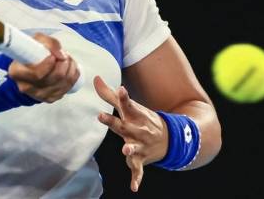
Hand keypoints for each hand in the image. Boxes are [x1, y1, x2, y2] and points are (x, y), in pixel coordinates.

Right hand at [8, 33, 79, 102]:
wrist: (31, 67)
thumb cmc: (32, 53)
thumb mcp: (37, 41)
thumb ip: (50, 43)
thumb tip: (61, 55)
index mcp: (17, 73)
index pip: (36, 74)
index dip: (48, 65)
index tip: (53, 56)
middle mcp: (26, 87)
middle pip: (53, 78)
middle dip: (64, 64)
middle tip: (64, 56)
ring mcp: (39, 95)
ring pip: (63, 83)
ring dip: (70, 69)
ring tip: (68, 60)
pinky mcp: (50, 98)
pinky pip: (67, 88)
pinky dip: (72, 76)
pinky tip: (69, 68)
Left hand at [94, 75, 168, 192]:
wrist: (168, 138)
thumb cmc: (141, 119)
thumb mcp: (129, 107)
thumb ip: (109, 94)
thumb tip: (94, 77)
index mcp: (133, 115)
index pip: (127, 104)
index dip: (123, 97)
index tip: (121, 89)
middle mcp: (136, 129)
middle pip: (122, 125)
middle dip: (113, 122)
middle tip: (101, 116)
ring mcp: (140, 145)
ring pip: (133, 147)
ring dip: (129, 149)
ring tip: (125, 150)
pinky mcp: (140, 160)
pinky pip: (138, 170)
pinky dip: (136, 178)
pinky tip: (133, 187)